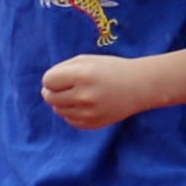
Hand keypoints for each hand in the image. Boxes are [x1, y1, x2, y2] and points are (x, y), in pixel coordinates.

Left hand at [39, 54, 154, 128]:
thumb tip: (45, 88)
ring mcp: (88, 112)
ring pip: (57, 109)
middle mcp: (84, 95)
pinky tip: (88, 104)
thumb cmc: (109, 70)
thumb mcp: (86, 61)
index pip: (48, 80)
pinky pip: (69, 119)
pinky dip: (74, 112)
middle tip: (71, 85)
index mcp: (82, 75)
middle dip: (55, 90)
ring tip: (81, 94)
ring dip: (64, 102)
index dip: (54, 77)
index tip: (66, 76)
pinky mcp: (92, 124)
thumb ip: (61, 70)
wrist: (139, 86)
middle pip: (49, 97)